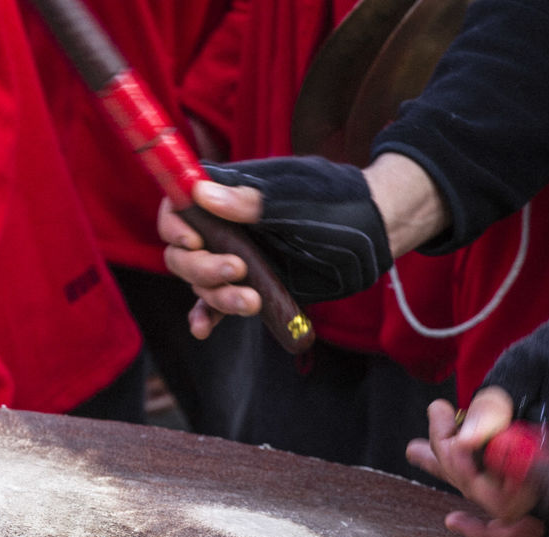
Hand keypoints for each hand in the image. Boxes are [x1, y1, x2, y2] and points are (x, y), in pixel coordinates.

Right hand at [159, 156, 391, 338]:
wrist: (374, 235)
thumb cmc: (338, 204)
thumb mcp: (295, 199)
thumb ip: (250, 201)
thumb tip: (201, 192)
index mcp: (229, 195)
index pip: (180, 205)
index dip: (174, 224)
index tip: (192, 240)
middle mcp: (226, 227)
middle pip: (184, 252)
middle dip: (202, 267)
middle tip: (239, 271)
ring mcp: (238, 258)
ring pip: (202, 282)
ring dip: (217, 296)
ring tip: (253, 301)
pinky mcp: (252, 287)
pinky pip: (218, 304)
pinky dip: (207, 316)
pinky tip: (202, 331)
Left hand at [408, 313, 548, 536]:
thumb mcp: (533, 365)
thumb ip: (498, 402)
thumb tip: (464, 440)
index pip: (506, 497)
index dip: (466, 467)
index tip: (446, 419)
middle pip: (495, 501)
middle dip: (454, 460)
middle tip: (437, 412)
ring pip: (498, 502)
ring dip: (456, 474)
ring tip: (417, 450)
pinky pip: (511, 497)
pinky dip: (476, 480)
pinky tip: (442, 464)